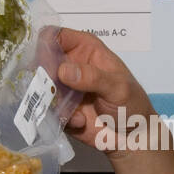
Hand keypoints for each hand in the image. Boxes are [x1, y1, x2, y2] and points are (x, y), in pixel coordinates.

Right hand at [52, 27, 161, 160]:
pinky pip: (47, 111)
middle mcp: (70, 65)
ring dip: (53, 101)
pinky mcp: (59, 110)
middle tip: (54, 92)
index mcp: (85, 49)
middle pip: (42, 61)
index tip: (46, 64)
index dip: (46, 46)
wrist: (133, 137)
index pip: (56, 36)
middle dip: (43, 77)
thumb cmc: (132, 104)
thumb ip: (93, 77)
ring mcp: (63, 88)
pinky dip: (61, 117)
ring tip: (73, 112)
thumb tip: (63, 70)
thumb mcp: (118, 87)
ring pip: (40, 88)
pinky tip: (80, 122)